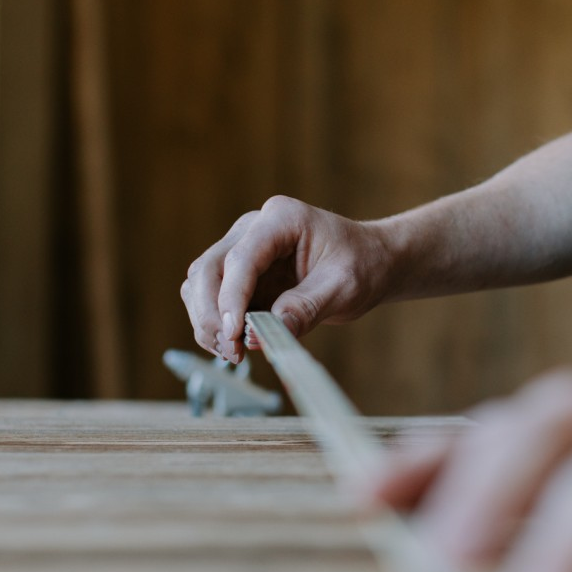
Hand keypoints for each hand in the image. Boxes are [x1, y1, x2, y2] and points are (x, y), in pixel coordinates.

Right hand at [181, 196, 395, 361]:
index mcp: (281, 218)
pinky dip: (214, 324)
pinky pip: (210, 298)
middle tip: (231, 350)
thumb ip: (305, 308)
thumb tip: (261, 335)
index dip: (231, 298)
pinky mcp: (239, 275)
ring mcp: (241, 250)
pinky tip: (233, 345)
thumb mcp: (344, 287)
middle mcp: (253, 228)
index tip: (233, 334)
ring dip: (207, 321)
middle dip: (212, 313)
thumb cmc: (363, 264)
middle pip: (208, 269)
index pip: (240, 258)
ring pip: (199, 283)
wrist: (372, 262)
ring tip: (232, 352)